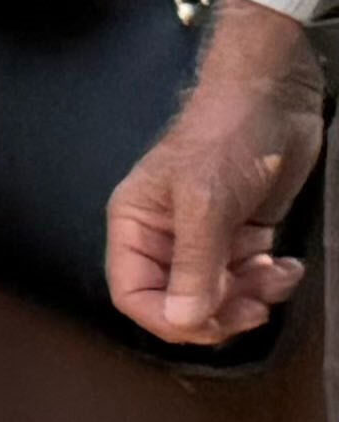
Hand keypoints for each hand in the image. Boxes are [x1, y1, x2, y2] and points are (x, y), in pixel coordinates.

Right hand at [111, 16, 325, 347]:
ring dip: (252, 295)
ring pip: (219, 294)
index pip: (134, 293)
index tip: (208, 323)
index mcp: (136, 227)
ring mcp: (207, 237)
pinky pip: (249, 275)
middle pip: (179, 301)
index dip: (167, 318)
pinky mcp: (243, 232)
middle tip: (254, 309)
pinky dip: (270, 280)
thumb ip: (194, 265)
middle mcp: (166, 238)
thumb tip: (184, 322)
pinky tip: (286, 264)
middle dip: (219, 311)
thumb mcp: (205, 204)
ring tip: (276, 275)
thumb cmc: (225, 139)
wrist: (275, 99)